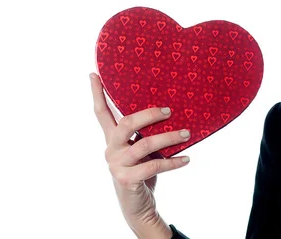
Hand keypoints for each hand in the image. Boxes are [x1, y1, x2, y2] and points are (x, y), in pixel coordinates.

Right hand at [90, 72, 190, 237]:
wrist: (138, 206)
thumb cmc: (142, 171)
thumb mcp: (141, 150)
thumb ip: (145, 134)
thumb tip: (170, 110)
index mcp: (113, 139)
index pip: (101, 113)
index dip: (97, 93)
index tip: (93, 73)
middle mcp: (111, 149)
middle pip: (126, 123)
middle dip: (148, 114)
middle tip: (169, 110)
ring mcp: (118, 165)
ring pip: (144, 144)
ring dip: (169, 138)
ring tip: (187, 133)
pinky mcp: (128, 179)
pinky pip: (154, 165)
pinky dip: (174, 162)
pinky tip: (187, 159)